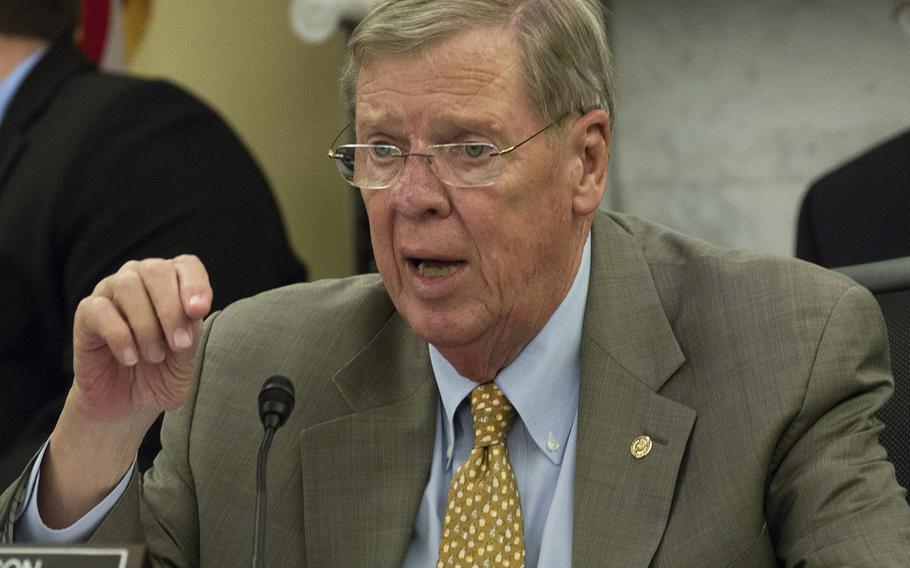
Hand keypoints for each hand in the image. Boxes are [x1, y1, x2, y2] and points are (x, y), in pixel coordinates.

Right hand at [71, 254, 211, 424]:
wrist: (127, 403)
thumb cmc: (161, 374)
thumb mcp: (185, 358)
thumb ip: (191, 332)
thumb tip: (191, 311)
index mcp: (172, 284)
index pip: (187, 266)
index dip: (195, 284)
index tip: (198, 312)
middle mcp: (140, 279)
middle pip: (157, 271)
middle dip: (171, 309)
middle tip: (179, 345)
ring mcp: (110, 292)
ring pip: (128, 285)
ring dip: (146, 324)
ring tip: (154, 356)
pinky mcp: (85, 314)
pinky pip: (100, 310)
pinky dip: (120, 336)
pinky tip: (130, 359)